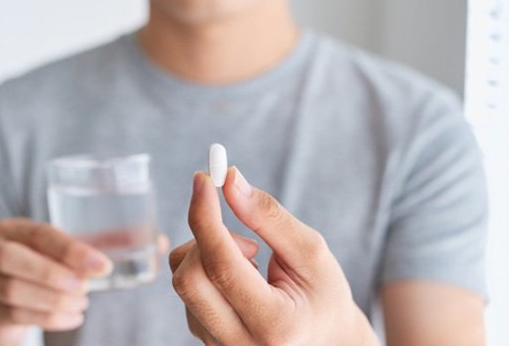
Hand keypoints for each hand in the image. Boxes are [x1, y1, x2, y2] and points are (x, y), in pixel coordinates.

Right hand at [0, 218, 111, 344]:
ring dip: (55, 300)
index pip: (40, 233)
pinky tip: (73, 318)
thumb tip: (150, 240)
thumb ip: (95, 247)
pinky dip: (50, 318)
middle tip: (85, 287)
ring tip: (82, 304)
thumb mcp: (58, 254)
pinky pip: (16, 315)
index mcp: (12, 229)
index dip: (72, 250)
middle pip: (12, 258)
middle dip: (53, 273)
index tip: (103, 266)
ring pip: (14, 290)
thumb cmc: (39, 272)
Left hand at [169, 167, 379, 345]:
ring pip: (184, 282)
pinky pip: (188, 291)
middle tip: (245, 235)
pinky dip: (207, 269)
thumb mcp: (311, 252)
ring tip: (254, 263)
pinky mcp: (204, 339)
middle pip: (189, 278)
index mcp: (274, 325)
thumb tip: (230, 180)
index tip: (203, 179)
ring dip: (210, 254)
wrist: (325, 340)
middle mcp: (239, 343)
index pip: (223, 267)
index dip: (206, 218)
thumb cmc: (323, 295)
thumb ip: (269, 217)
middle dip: (207, 238)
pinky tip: (241, 280)